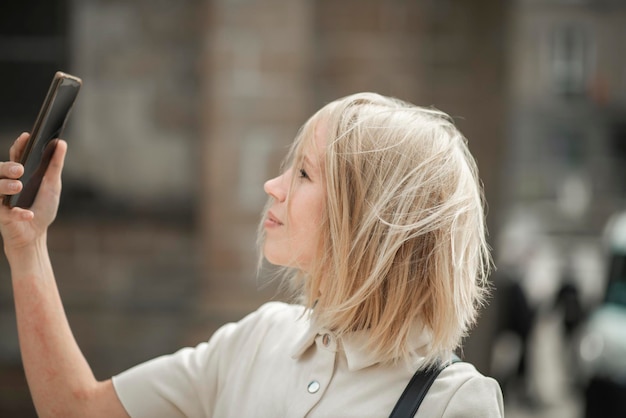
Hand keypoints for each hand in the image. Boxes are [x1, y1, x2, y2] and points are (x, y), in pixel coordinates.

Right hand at [0, 132, 66, 251]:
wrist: (36, 234)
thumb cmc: (42, 208)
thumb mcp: (52, 186)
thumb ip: (54, 165)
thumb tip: (61, 143)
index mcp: (18, 175)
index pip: (15, 156)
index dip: (19, 146)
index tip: (26, 137)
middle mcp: (6, 184)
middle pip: (0, 169)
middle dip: (8, 167)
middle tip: (20, 169)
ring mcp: (1, 200)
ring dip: (6, 186)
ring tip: (18, 186)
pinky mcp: (1, 216)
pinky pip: (5, 212)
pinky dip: (18, 213)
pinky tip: (28, 215)